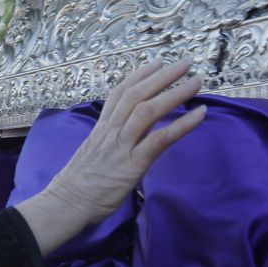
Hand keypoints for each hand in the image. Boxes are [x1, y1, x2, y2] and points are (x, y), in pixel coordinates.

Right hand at [18, 61, 206, 255]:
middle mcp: (111, 131)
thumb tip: (127, 138)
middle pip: (137, 94)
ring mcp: (122, 146)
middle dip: (162, 76)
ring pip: (148, 110)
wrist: (67, 203)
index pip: (120, 93)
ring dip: (175, 93)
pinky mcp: (133, 163)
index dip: (140, 75)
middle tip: (184, 63)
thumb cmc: (77, 185)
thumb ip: (110, 142)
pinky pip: (160, 139)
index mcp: (101, 128)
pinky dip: (183, 124)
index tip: (157, 63)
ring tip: (196, 81)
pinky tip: (200, 114)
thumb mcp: (92, 154)